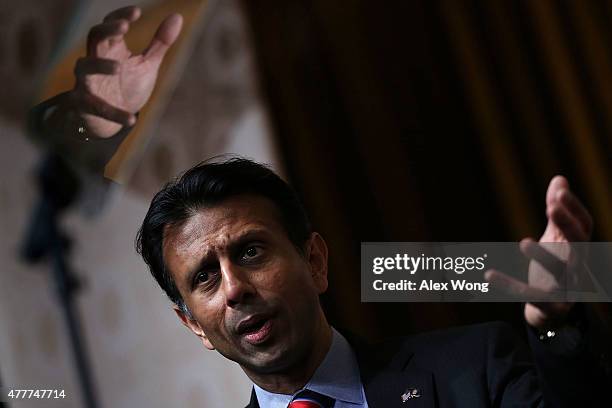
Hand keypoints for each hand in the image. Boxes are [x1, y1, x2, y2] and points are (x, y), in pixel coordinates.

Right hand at [66, 6, 182, 136]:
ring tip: (118, 67)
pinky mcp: (84, 105)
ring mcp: (87, 82)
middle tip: (124, 27)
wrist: (109, 121)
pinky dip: (114, 113)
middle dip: (107, 30)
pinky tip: (131, 120)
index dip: (121, 16)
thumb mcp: (147, 64)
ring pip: (84, 67)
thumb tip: (177, 16)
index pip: (111, 25)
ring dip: (99, 65)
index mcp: (111, 48)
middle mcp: (95, 60)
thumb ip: (159, 43)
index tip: (137, 11)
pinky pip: (96, 107)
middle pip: (94, 37)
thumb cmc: (127, 86)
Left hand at [485, 176, 592, 328]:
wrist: (553, 310)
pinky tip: (488, 275)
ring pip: (560, 271)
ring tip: (523, 242)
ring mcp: (567, 288)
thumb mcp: (556, 238)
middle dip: (567, 225)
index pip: (585, 225)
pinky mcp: (551, 306)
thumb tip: (560, 178)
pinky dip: (510, 287)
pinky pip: (530, 296)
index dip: (574, 209)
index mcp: (579, 248)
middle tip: (551, 207)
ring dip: (543, 256)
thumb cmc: (556, 266)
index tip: (559, 192)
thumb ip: (557, 213)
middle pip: (580, 244)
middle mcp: (578, 266)